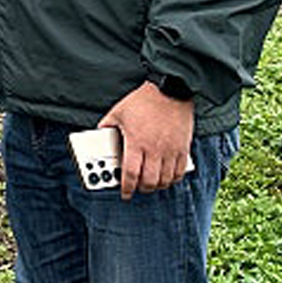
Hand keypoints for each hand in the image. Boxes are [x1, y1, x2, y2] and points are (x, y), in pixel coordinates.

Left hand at [101, 81, 194, 197]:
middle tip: (136, 187)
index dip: (127, 188)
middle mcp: (155, 149)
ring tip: (150, 183)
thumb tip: (98, 135)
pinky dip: (173, 179)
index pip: (131, 174)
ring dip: (157, 186)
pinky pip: (180, 171)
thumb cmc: (143, 100)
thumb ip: (106, 126)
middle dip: (141, 188)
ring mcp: (171, 149)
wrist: (170, 89)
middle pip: (149, 181)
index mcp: (136, 142)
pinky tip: (167, 177)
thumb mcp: (118, 112)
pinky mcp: (183, 147)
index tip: (125, 193)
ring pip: (165, 180)